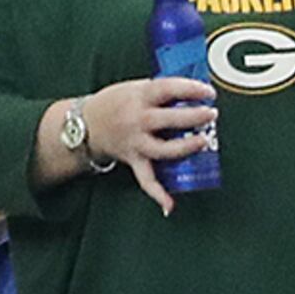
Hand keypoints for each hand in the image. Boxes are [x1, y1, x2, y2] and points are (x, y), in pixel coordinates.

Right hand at [77, 75, 219, 210]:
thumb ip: (159, 92)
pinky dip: (158, 194)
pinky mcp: (134, 160)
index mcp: (138, 97)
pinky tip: (170, 205)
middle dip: (195, 117)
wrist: (84, 125)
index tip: (208, 92)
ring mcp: (136, 141)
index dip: (191, 89)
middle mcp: (137, 119)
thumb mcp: (133, 88)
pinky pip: (146, 179)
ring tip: (203, 141)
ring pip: (164, 148)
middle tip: (211, 114)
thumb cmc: (113, 104)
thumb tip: (192, 95)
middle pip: (170, 119)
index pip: (168, 89)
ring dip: (186, 147)